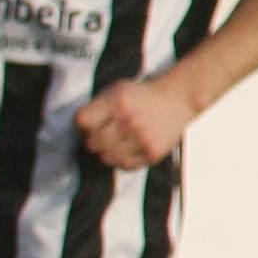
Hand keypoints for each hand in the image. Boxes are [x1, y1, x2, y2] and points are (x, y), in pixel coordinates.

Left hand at [75, 77, 195, 170]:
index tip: (89, 124)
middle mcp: (129, 120)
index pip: (82, 122)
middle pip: (92, 143)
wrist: (178, 99)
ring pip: (106, 158)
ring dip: (106, 152)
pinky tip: (126, 150)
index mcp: (118, 102)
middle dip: (92, 140)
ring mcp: (142, 138)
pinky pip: (125, 166)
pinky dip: (121, 160)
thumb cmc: (141, 96)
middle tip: (101, 136)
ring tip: (114, 143)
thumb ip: (97, 107)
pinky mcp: (153, 152)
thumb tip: (79, 130)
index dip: (83, 125)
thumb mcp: (117, 90)